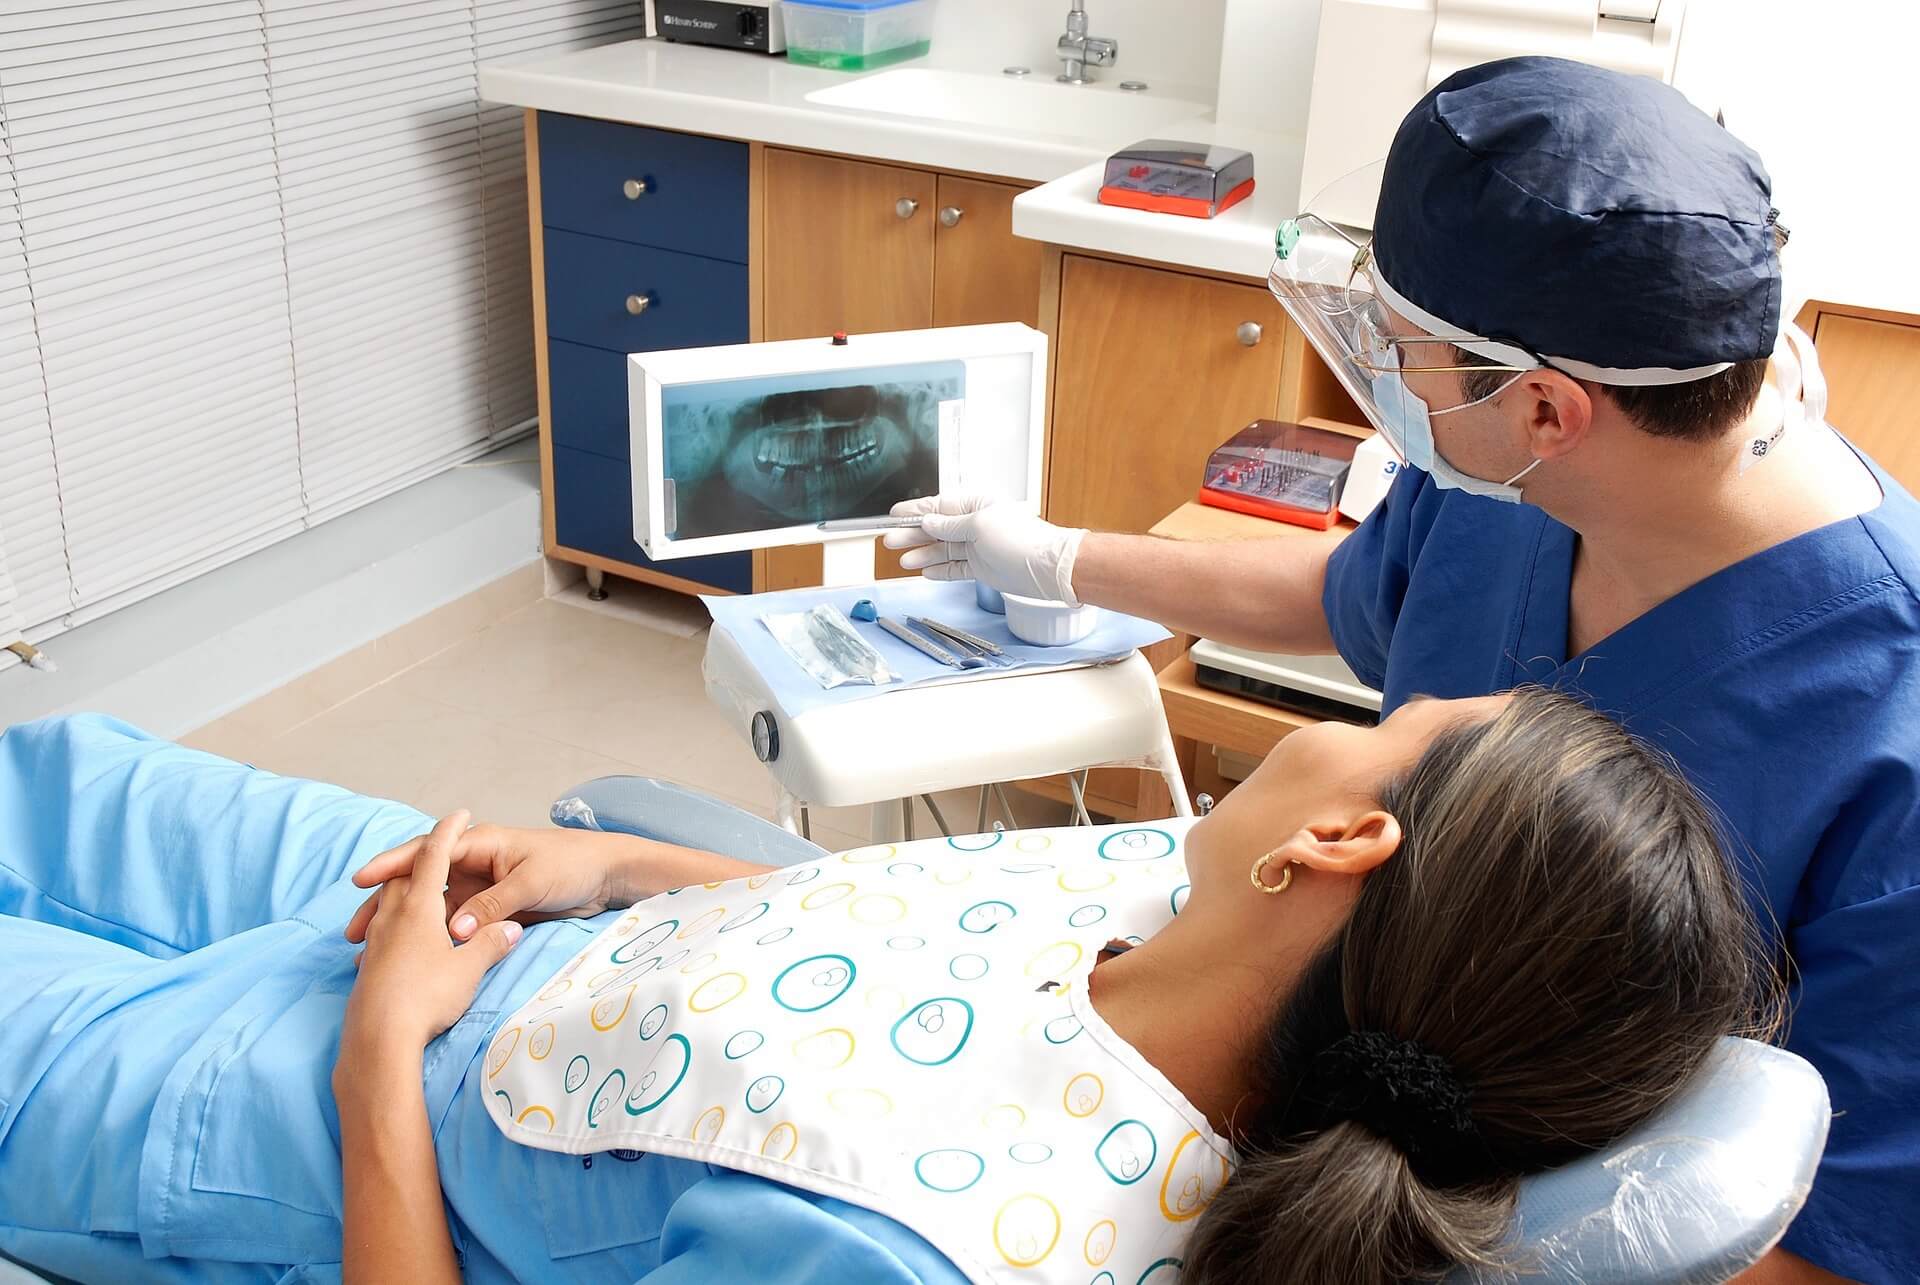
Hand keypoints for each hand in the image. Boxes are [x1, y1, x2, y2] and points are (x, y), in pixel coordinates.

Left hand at [342, 812, 524, 1058]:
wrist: (378, 1040)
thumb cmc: (426, 997)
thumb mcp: (468, 969)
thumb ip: (490, 943)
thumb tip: (512, 930)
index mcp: (419, 907)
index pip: (435, 857)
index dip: (448, 832)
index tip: (459, 813)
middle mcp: (393, 917)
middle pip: (405, 876)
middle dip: (423, 860)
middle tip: (441, 853)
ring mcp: (377, 941)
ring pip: (388, 903)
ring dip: (404, 891)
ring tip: (420, 894)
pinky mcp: (369, 966)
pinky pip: (381, 930)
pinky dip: (394, 922)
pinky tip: (402, 940)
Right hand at [346, 823, 630, 946]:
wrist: (607, 877)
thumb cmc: (572, 866)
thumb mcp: (531, 883)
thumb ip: (493, 905)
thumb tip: (454, 932)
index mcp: (481, 845)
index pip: (427, 854)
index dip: (392, 866)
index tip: (361, 882)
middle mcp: (474, 865)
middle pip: (420, 884)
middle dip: (386, 904)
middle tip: (354, 931)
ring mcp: (480, 890)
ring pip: (432, 910)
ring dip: (404, 929)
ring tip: (369, 954)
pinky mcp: (490, 912)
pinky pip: (454, 927)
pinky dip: (432, 942)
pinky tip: (412, 961)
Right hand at [883, 494, 1087, 603]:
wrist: (1047, 569)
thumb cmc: (1021, 541)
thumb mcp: (979, 526)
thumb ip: (950, 526)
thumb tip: (928, 522)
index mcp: (976, 505)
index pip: (938, 507)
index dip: (915, 512)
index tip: (894, 516)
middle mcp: (976, 525)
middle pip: (937, 529)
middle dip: (913, 535)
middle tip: (890, 541)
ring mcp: (979, 547)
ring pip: (943, 550)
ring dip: (923, 555)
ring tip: (903, 561)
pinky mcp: (983, 568)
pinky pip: (955, 568)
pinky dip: (940, 570)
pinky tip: (924, 572)